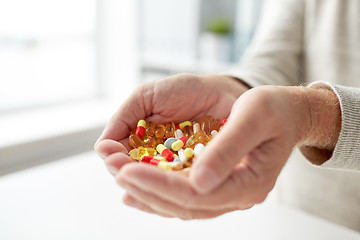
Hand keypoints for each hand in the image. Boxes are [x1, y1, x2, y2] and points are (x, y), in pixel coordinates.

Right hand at [94, 73, 248, 173]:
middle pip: (135, 175)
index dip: (114, 158)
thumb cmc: (185, 91)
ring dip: (145, 184)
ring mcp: (175, 170)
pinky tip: (166, 187)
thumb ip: (124, 117)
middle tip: (120, 167)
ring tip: (138, 177)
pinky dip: (174, 188)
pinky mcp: (197, 176)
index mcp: (140, 142)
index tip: (110, 154)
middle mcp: (155, 160)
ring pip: (156, 185)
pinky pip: (183, 187)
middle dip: (125, 171)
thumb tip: (100, 147)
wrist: (223, 92)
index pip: (121, 157)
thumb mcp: (148, 96)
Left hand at [115, 85, 340, 218]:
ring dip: (147, 193)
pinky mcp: (219, 185)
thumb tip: (198, 182)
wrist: (288, 113)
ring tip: (119, 178)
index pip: (196, 194)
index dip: (159, 185)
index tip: (126, 171)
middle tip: (114, 169)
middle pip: (184, 204)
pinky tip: (136, 190)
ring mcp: (228, 193)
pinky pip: (185, 198)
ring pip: (181, 205)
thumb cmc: (274, 109)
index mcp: (249, 182)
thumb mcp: (253, 117)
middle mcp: (237, 195)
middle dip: (145, 188)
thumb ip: (228, 149)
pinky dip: (158, 194)